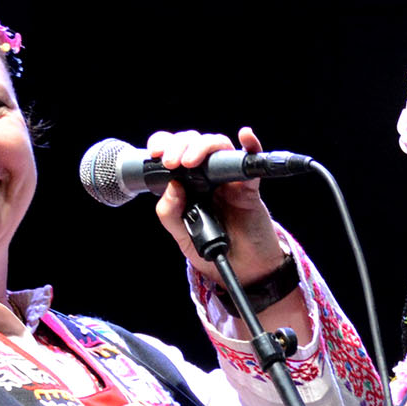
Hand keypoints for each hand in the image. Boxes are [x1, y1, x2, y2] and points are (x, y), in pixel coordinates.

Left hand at [150, 127, 294, 302]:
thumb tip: (172, 186)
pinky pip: (251, 161)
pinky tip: (245, 136)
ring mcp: (228, 178)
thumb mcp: (181, 234)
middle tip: (171, 162)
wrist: (243, 270)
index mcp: (187, 182)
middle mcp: (207, 175)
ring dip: (202, 146)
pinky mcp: (249, 186)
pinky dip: (251, 145)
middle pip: (194, 143)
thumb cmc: (213, 248)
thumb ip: (169, 213)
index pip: (174, 153)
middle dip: (179, 144)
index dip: (164, 145)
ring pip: (217, 146)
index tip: (155, 154)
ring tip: (190, 162)